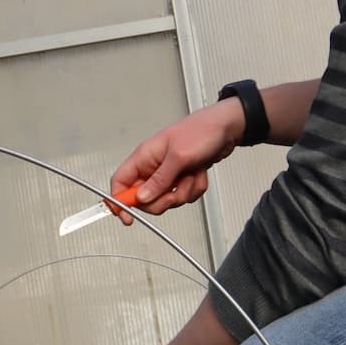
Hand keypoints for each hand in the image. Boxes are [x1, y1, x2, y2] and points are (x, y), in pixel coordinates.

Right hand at [109, 100, 244, 223]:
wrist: (226, 128)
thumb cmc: (202, 131)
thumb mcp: (178, 156)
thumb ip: (159, 180)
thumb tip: (141, 198)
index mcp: (144, 157)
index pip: (120, 183)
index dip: (119, 202)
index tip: (126, 216)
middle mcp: (152, 167)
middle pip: (143, 198)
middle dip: (162, 200)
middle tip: (173, 193)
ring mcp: (167, 174)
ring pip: (167, 199)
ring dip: (183, 192)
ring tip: (191, 175)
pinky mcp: (181, 178)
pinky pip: (184, 196)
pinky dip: (195, 188)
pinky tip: (198, 173)